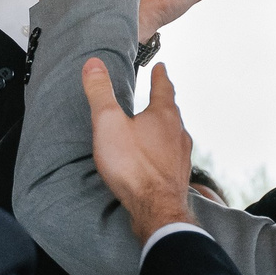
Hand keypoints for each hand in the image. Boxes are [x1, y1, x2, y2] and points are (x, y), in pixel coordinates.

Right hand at [83, 59, 196, 242]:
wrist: (157, 210)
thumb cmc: (133, 166)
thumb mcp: (109, 123)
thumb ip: (101, 93)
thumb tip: (94, 63)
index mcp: (164, 115)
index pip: (164, 87)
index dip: (160, 75)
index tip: (161, 67)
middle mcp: (178, 133)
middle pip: (172, 111)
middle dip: (164, 101)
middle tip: (160, 93)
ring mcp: (181, 156)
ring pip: (175, 134)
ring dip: (166, 126)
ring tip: (158, 125)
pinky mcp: (177, 177)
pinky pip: (172, 156)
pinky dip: (165, 150)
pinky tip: (157, 159)